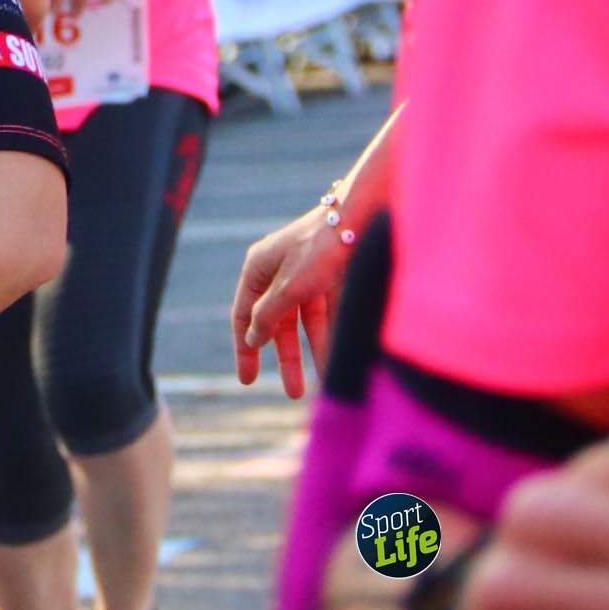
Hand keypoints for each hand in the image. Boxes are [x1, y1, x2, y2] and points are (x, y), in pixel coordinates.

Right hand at [232, 202, 349, 397]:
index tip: (248, 380)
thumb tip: (252, 339)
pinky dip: (331, 337)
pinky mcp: (331, 278)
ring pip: (305, 323)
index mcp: (259, 268)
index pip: (245, 315)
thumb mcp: (289, 287)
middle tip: (291, 392)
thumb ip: (268, 316)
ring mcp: (306, 275)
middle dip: (286, 359)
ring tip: (323, 384)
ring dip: (314, 352)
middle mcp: (279, 272)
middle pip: (277, 323)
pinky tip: (337, 361)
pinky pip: (327, 316)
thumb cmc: (320, 247)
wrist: (363, 217)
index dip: (245, 348)